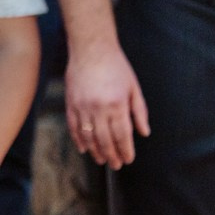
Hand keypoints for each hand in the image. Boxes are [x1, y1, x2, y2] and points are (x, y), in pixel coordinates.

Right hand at [64, 38, 149, 168]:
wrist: (91, 48)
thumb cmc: (115, 66)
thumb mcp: (134, 87)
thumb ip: (139, 112)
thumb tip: (144, 132)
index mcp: (117, 105)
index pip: (122, 135)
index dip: (125, 150)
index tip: (128, 159)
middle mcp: (98, 108)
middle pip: (105, 140)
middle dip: (112, 155)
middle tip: (116, 165)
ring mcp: (82, 106)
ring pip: (88, 136)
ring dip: (95, 151)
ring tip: (101, 160)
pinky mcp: (71, 103)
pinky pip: (73, 126)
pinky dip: (78, 139)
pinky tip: (84, 148)